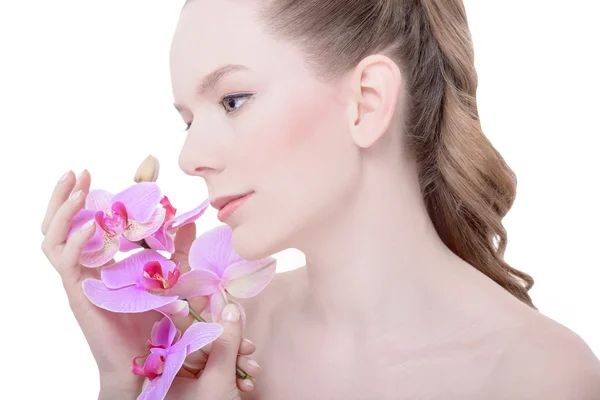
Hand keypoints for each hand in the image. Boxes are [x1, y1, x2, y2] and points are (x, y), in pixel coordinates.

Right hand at [41, 170, 159, 393]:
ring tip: (78, 188)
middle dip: (64, 195)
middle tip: (76, 171)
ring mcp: (78, 279)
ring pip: (52, 238)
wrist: (143, 363)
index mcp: (101, 260)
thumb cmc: (153, 323)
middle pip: (60, 224)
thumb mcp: (172, 276)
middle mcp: (85, 266)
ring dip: (61, 210)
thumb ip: (179, 250)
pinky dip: (73, 240)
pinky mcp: (78, 294)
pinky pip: (65, 262)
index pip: (86, 220)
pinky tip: (88, 225)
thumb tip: (189, 221)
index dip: (89, 195)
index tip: (94, 173)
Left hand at [165, 303, 260, 399]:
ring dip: (239, 362)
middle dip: (231, 346)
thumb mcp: (219, 377)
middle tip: (248, 347)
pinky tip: (247, 384)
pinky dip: (237, 375)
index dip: (193, 310)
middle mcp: (177, 374)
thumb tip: (231, 309)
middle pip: (206, 344)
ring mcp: (193, 383)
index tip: (208, 294)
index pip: (178, 330)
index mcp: (167, 370)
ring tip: (252, 370)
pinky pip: (223, 372)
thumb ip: (225, 342)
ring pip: (218, 357)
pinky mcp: (208, 391)